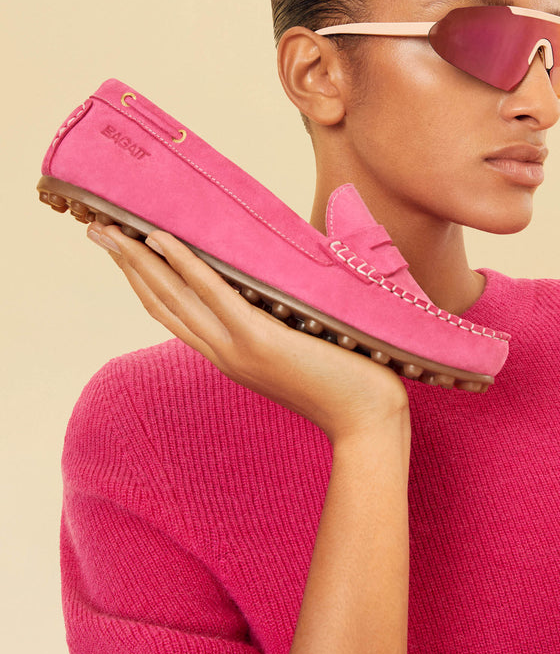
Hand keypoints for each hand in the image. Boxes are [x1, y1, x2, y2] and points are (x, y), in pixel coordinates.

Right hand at [86, 222, 407, 440]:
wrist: (368, 423)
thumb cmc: (347, 381)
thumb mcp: (302, 345)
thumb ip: (283, 317)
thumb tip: (284, 279)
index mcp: (230, 354)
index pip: (173, 313)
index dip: (143, 281)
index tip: (123, 251)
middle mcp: (224, 352)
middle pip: (160, 302)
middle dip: (126, 265)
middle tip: (97, 231)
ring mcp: (237, 348)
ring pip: (174, 297)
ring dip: (140, 261)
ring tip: (112, 230)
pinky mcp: (259, 341)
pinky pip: (214, 294)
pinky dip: (185, 265)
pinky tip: (163, 240)